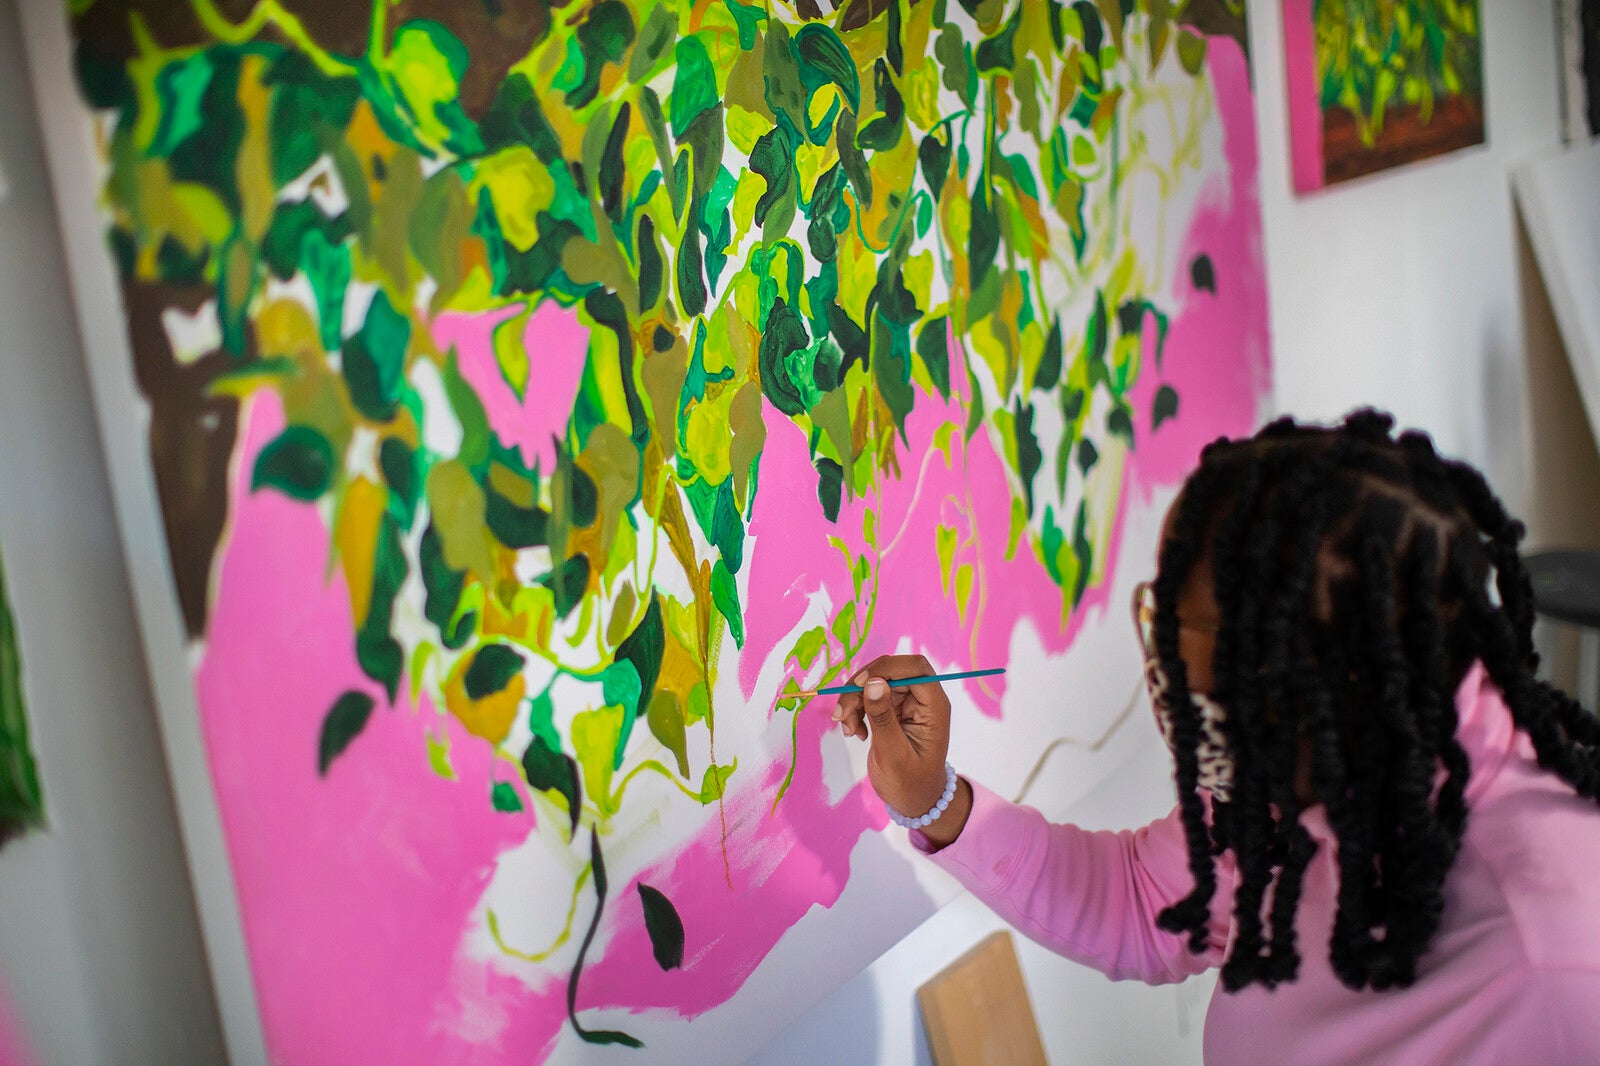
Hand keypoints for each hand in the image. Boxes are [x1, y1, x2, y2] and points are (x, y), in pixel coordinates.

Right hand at [831, 654, 971, 845]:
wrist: (913, 801)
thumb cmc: (910, 783)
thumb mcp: (893, 754)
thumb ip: (882, 718)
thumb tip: (872, 682)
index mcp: (933, 706)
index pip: (915, 668)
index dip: (886, 668)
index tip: (859, 684)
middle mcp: (922, 700)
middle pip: (890, 672)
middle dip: (861, 688)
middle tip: (842, 713)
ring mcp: (906, 704)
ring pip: (875, 683)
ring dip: (854, 701)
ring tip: (847, 728)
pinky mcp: (892, 711)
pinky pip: (869, 698)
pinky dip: (856, 710)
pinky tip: (854, 732)